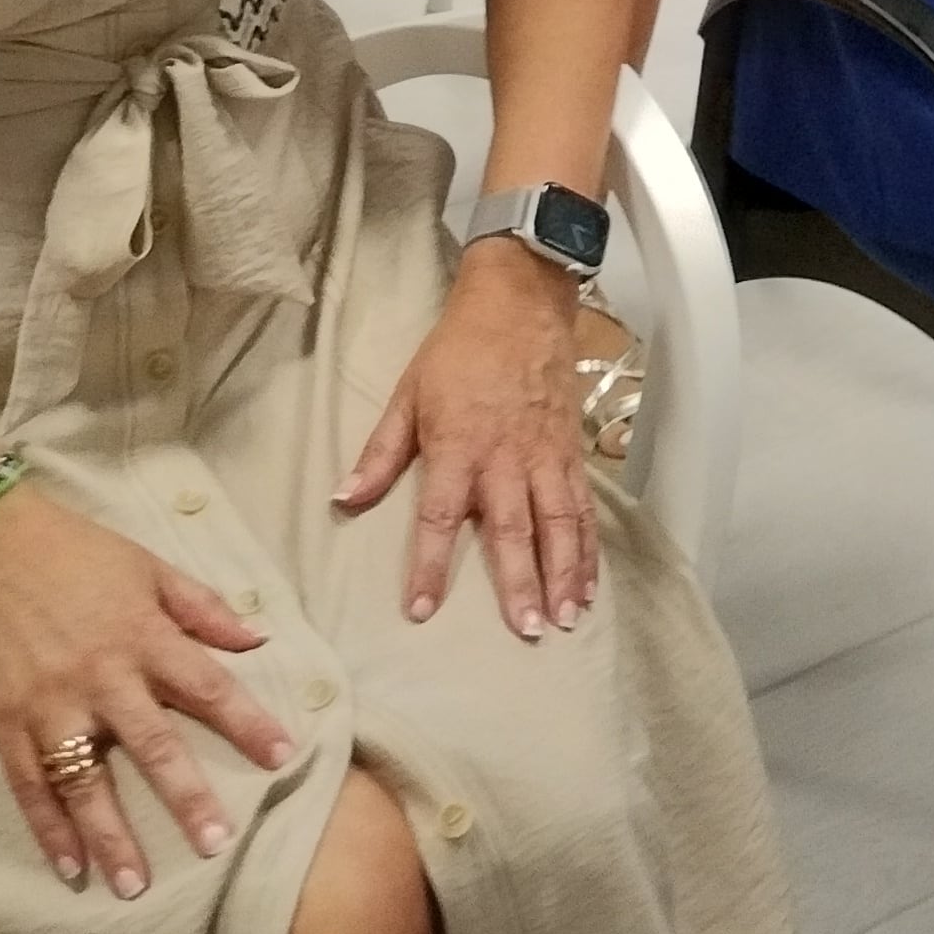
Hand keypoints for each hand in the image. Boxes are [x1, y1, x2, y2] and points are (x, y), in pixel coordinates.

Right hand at [0, 483, 289, 900]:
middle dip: (187, 798)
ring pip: (86, 781)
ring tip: (134, 884)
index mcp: (143, 635)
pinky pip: (29, 784)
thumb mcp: (149, 565)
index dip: (247, 722)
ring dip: (112, 836)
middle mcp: (101, 676)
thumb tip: (256, 640)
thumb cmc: (76, 550)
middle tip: (216, 844)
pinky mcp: (4, 718)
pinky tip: (68, 867)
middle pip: (152, 745)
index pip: (208, 685)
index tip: (283, 756)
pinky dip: (47, 828)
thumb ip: (202, 607)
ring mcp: (50, 702)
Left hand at [338, 238, 598, 637]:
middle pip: (513, 529)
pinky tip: (588, 583)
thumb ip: (379, 453)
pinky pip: (583, 506)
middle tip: (527, 631)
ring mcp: (544, 455)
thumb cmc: (459, 349)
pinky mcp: (570, 451)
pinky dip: (589, 547)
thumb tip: (344, 499)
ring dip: (564, 573)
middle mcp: (505, 457)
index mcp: (457, 446)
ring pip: (559, 522)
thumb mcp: (407, 394)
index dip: (427, 565)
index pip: (439, 516)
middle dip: (521, 583)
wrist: (521, 302)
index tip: (420, 610)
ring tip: (566, 619)